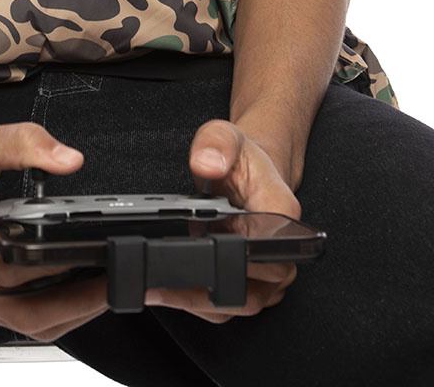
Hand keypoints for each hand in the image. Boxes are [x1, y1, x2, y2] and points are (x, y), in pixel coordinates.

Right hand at [0, 121, 108, 339]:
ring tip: (101, 289)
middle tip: (115, 284)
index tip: (98, 256)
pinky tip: (69, 292)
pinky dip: (45, 313)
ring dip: (66, 315)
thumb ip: (23, 143)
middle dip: (78, 306)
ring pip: (23, 326)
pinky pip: (13, 320)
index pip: (17, 269)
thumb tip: (68, 158)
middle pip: (28, 316)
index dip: (60, 268)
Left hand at [145, 119, 300, 322]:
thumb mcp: (224, 135)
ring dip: (200, 302)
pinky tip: (170, 291)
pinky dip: (201, 302)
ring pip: (240, 304)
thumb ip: (215, 144)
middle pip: (253, 289)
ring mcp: (269, 272)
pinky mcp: (253, 282)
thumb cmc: (241, 158)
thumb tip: (206, 162)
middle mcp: (282, 249)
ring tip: (159, 290)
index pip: (267, 252)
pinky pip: (230, 305)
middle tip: (162, 283)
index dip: (232, 261)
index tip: (194, 258)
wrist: (246, 170)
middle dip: (207, 291)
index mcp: (282, 214)